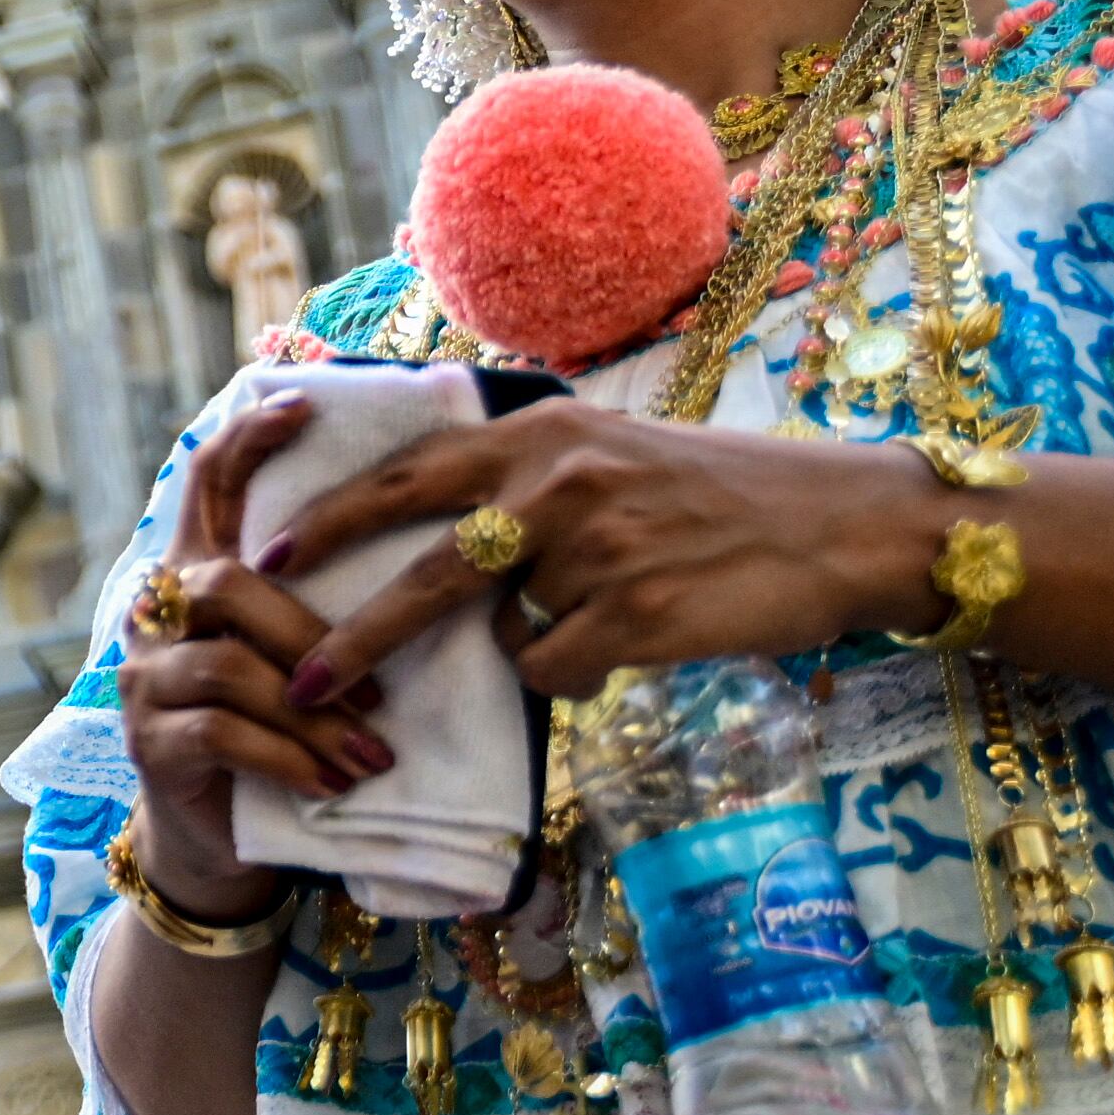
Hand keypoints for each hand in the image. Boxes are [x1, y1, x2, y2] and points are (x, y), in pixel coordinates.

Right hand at [118, 391, 393, 895]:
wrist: (217, 838)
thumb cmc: (274, 735)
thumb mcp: (292, 660)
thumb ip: (312, 607)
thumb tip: (414, 557)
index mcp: (194, 577)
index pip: (204, 488)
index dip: (245, 441)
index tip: (299, 406)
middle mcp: (156, 616)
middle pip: (224, 585)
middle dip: (309, 634)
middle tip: (380, 690)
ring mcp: (144, 678)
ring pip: (229, 666)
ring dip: (313, 715)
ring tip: (371, 756)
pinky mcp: (150, 741)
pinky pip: (223, 732)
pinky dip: (289, 758)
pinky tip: (331, 784)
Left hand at [253, 400, 953, 704]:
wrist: (842, 524)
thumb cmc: (719, 493)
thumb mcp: (607, 455)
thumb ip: (523, 482)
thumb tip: (436, 531)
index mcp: (538, 437)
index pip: (407, 478)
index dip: (335, 520)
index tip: (271, 553)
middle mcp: (555, 484)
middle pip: (419, 570)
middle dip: (349, 634)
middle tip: (299, 677)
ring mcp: (595, 550)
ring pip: (506, 634)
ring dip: (530, 645)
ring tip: (593, 623)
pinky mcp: (635, 614)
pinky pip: (557, 671)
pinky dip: (574, 675)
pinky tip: (631, 645)